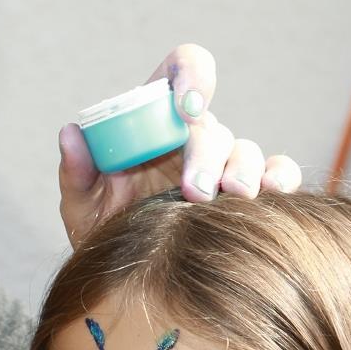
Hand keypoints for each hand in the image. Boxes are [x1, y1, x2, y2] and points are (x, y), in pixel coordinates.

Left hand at [58, 42, 301, 247]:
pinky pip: (272, 175)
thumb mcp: (81, 205)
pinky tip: (272, 194)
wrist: (125, 278)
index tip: (186, 108)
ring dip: (242, 172)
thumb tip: (71, 134)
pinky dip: (279, 178)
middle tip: (195, 191)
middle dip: (207, 154)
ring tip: (232, 199)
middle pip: (212, 125)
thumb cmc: (102, 232)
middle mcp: (192, 135)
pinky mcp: (242, 194)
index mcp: (154, 119)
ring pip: (245, 151)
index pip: (180, 71)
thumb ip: (77, 173)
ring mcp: (221, 164)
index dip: (191, 75)